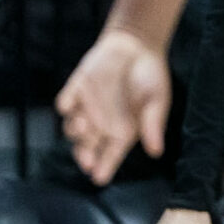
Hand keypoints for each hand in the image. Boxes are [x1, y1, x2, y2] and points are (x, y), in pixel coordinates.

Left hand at [57, 27, 169, 183]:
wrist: (136, 45)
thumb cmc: (151, 75)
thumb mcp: (158, 100)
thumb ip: (153, 124)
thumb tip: (155, 152)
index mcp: (124, 131)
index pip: (112, 155)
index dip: (105, 167)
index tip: (99, 178)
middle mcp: (102, 124)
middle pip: (87, 147)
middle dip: (84, 155)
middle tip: (86, 159)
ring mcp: (87, 108)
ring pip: (72, 128)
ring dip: (75, 130)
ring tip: (83, 125)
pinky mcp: (76, 90)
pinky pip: (65, 102)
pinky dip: (65, 104)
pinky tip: (70, 105)